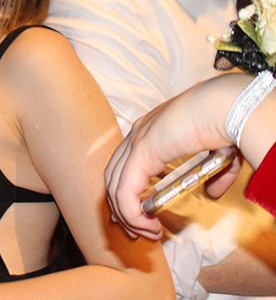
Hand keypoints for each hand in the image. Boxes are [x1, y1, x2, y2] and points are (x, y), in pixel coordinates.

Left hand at [104, 82, 236, 239]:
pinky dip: (131, 213)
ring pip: (115, 187)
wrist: (228, 105)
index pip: (122, 165)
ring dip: (127, 216)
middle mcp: (137, 134)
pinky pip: (125, 191)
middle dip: (120, 208)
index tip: (134, 216)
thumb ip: (215, 175)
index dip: (123, 192)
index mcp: (150, 131)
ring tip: (147, 233)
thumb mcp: (221, 155)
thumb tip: (212, 193)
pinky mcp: (142, 151)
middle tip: (136, 231)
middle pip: (112, 177)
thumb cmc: (227, 122)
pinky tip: (148, 225)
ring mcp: (136, 142)